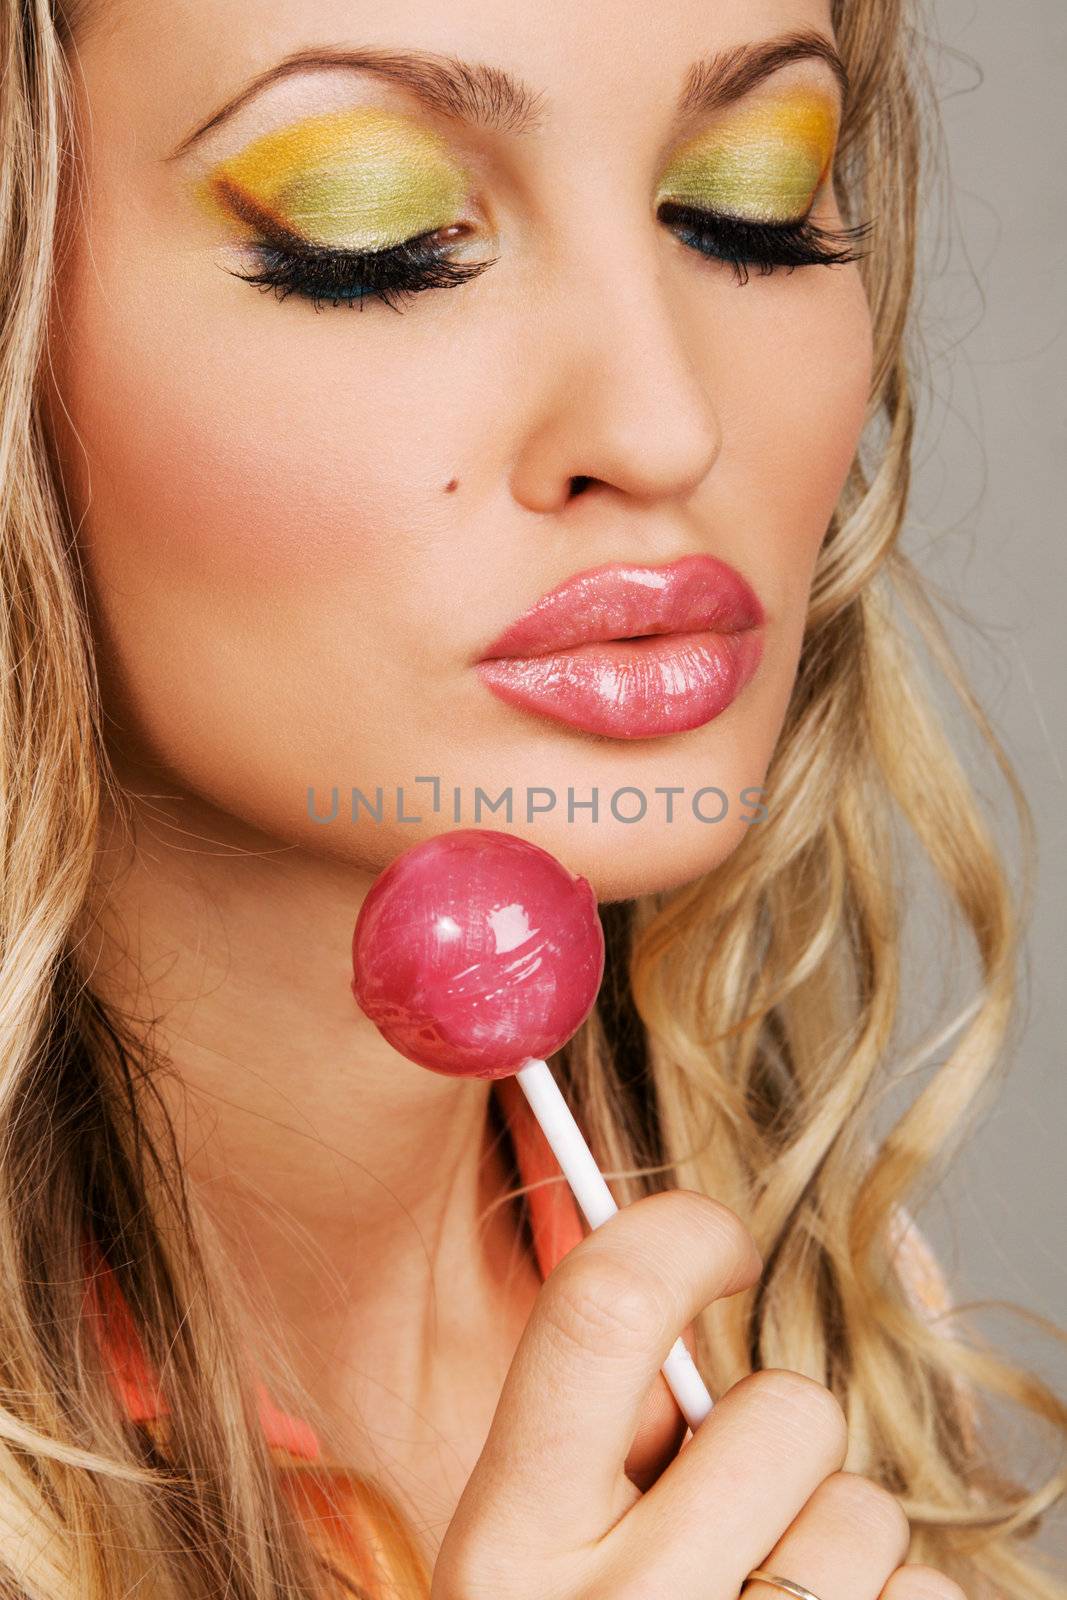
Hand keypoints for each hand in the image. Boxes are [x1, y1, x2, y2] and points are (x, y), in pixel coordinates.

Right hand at [431, 1190, 964, 1599]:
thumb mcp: (527, 1568)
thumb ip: (587, 1443)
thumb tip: (680, 1298)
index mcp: (506, 1546)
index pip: (598, 1311)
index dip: (679, 1235)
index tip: (722, 1248)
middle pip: (785, 1412)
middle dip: (780, 1444)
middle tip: (734, 1519)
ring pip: (869, 1517)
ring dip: (840, 1548)